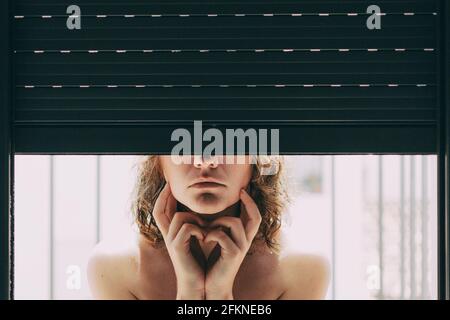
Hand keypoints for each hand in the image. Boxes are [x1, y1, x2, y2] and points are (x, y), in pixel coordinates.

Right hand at [152, 183, 206, 299]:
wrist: (196, 284)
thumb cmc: (197, 263)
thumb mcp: (194, 241)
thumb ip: (194, 227)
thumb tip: (198, 213)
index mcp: (171, 234)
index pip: (161, 211)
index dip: (162, 197)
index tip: (169, 184)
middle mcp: (167, 236)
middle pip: (159, 211)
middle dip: (165, 195)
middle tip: (171, 184)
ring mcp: (171, 242)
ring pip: (180, 216)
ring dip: (195, 218)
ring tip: (205, 228)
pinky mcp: (178, 249)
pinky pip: (188, 228)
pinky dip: (199, 230)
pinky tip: (205, 238)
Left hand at [204, 189, 261, 299]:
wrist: (213, 286)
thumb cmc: (214, 263)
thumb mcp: (219, 242)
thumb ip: (221, 228)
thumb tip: (216, 213)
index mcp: (243, 238)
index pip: (254, 216)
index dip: (251, 202)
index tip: (243, 190)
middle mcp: (246, 241)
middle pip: (255, 217)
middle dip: (249, 202)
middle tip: (241, 191)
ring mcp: (241, 247)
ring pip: (233, 222)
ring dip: (217, 222)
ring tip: (207, 230)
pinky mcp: (233, 254)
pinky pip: (221, 234)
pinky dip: (210, 234)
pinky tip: (204, 240)